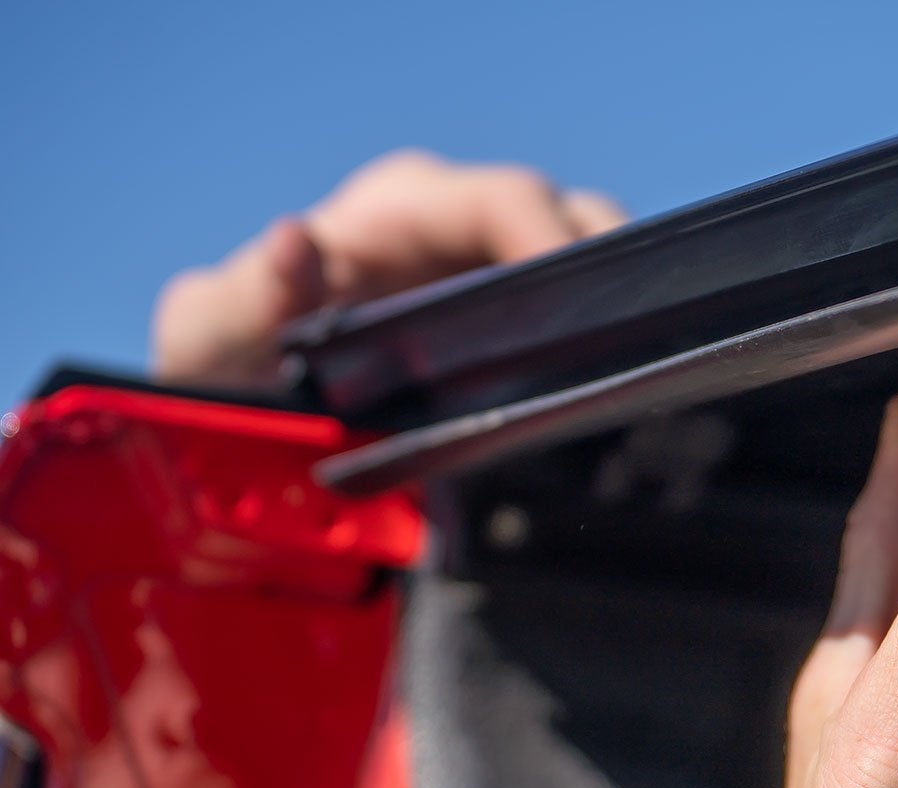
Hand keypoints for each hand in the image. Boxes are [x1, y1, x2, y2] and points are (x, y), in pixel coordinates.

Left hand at [150, 149, 624, 387]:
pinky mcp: (506, 320)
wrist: (236, 414)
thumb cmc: (221, 365)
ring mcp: (486, 274)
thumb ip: (245, 295)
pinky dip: (602, 334)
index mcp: (393, 214)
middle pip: (570, 217)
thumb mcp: (210, 337)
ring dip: (615, 302)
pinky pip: (576, 307)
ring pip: (588, 255)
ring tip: (624, 366)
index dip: (552, 238)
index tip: (579, 300)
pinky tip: (605, 381)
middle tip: (624, 343)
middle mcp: (451, 229)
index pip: (502, 200)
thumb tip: (295, 240)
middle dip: (609, 270)